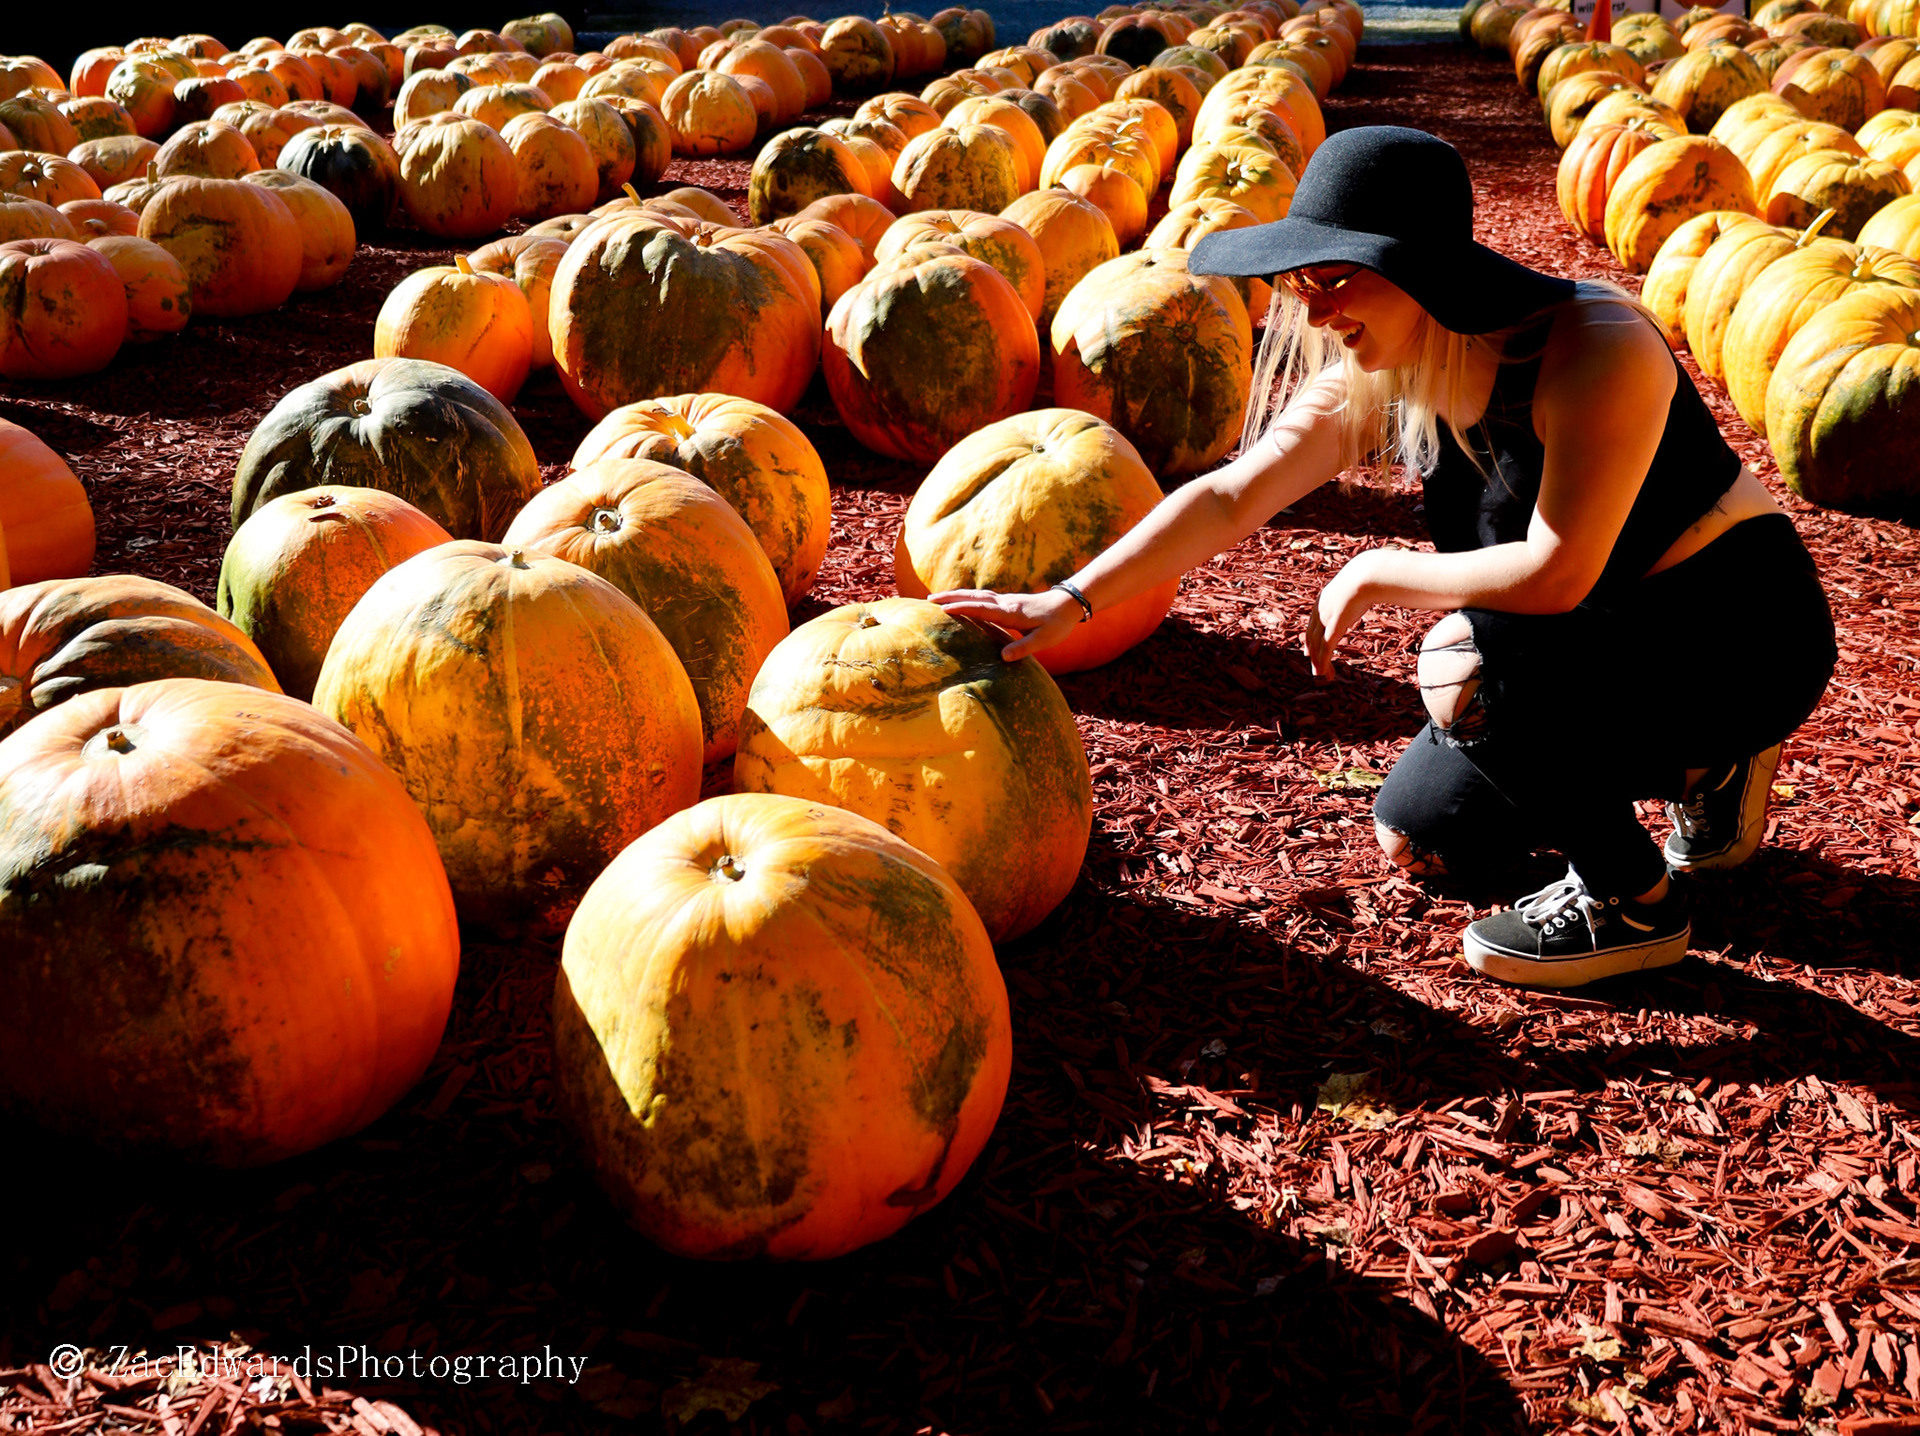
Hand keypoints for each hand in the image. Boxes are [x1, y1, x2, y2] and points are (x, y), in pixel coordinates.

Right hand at [929, 586, 1082, 661]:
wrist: (1067, 604)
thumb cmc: (1056, 624)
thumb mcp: (1044, 640)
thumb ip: (1024, 648)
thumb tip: (1002, 658)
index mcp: (1011, 612)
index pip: (982, 609)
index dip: (963, 609)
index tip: (943, 610)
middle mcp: (1005, 603)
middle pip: (973, 596)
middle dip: (950, 597)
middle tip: (928, 600)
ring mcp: (1004, 600)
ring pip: (975, 595)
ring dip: (955, 595)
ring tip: (935, 598)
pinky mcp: (1006, 602)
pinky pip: (981, 598)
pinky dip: (966, 597)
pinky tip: (958, 601)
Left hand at [1303, 554, 1377, 681]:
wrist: (1366, 575)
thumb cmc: (1366, 579)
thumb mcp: (1354, 588)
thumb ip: (1353, 596)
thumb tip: (1362, 597)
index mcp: (1322, 600)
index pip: (1312, 625)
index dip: (1310, 640)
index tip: (1308, 651)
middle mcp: (1320, 610)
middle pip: (1311, 638)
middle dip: (1313, 655)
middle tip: (1316, 669)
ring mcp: (1325, 618)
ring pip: (1316, 646)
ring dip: (1319, 663)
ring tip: (1322, 675)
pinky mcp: (1334, 626)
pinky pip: (1325, 648)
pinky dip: (1323, 662)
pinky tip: (1324, 672)